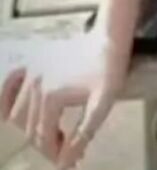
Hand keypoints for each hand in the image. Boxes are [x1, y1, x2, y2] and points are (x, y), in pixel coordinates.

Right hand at [0, 29, 130, 167]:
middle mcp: (35, 85)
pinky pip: (9, 84)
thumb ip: (82, 135)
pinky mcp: (32, 62)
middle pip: (31, 129)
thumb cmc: (108, 69)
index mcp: (51, 97)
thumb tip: (65, 163)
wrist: (109, 38)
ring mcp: (31, 72)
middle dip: (47, 145)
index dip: (56, 155)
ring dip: (32, 128)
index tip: (71, 161)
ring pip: (18, 114)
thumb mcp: (101, 105)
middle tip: (66, 150)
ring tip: (53, 133)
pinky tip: (9, 113)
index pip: (44, 139)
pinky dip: (6, 100)